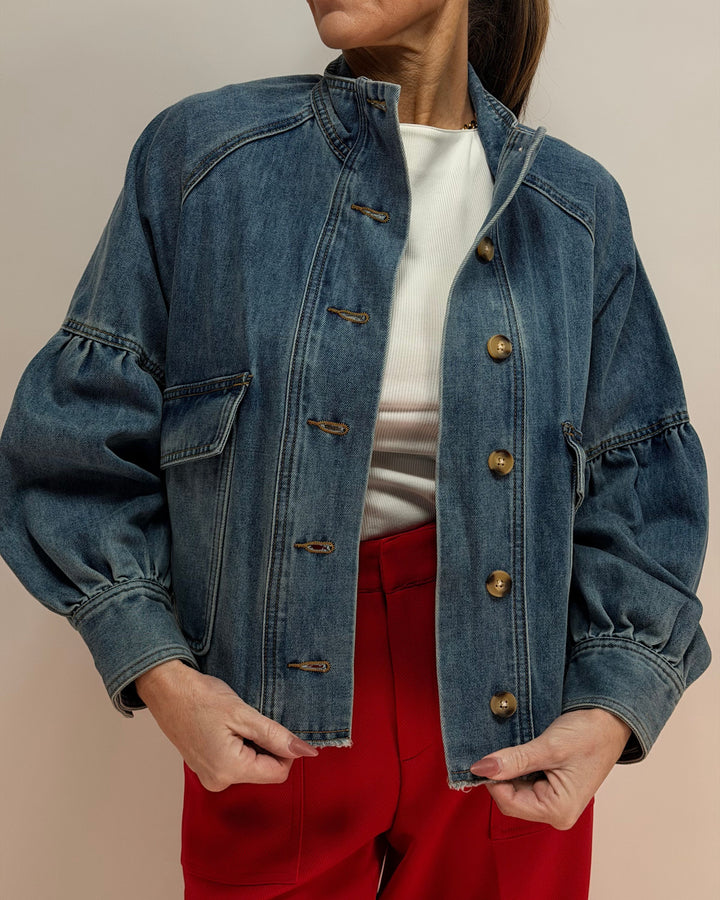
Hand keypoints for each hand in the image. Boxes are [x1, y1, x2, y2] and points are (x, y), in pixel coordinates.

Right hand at [135, 659, 318, 790]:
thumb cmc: (201, 698)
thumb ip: (276, 736)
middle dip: (266, 746)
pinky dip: (240, 746)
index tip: (273, 726)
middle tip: (249, 720)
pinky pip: (235, 763)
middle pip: (264, 771)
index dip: (285, 749)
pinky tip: (226, 727)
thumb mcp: (244, 714)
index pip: (278, 773)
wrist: (167, 690)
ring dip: (253, 745)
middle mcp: (218, 781)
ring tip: (235, 722)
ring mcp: (210, 777)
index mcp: (229, 770)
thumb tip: (306, 752)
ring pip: (251, 766)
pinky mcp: (205, 769)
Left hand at [469, 708, 632, 829]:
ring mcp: (555, 802)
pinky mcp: (554, 789)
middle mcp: (557, 813)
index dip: (492, 779)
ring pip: (516, 789)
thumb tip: (480, 768)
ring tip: (519, 747)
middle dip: (503, 774)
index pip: (508, 803)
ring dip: (511, 769)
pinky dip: (519, 767)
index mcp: (558, 811)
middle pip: (510, 799)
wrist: (611, 721)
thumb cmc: (589, 735)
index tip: (484, 755)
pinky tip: (524, 751)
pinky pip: (526, 782)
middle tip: (504, 747)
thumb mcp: (548, 748)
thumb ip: (513, 761)